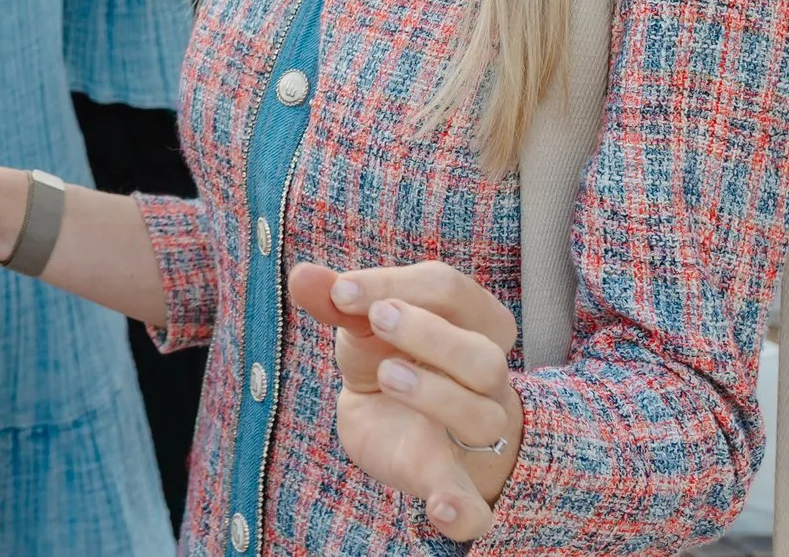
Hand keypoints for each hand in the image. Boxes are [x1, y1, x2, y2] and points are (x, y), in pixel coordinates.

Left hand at [288, 261, 523, 540]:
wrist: (396, 425)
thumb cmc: (389, 356)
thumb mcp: (363, 325)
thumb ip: (336, 300)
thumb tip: (302, 276)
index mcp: (472, 323)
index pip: (450, 291)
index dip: (395, 283)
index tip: (340, 291)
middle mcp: (487, 379)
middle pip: (483, 357)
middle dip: (429, 334)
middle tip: (375, 320)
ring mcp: (475, 433)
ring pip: (481, 417)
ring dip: (434, 394)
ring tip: (385, 375)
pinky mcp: (453, 483)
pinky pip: (477, 508)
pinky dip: (464, 512)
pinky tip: (439, 511)